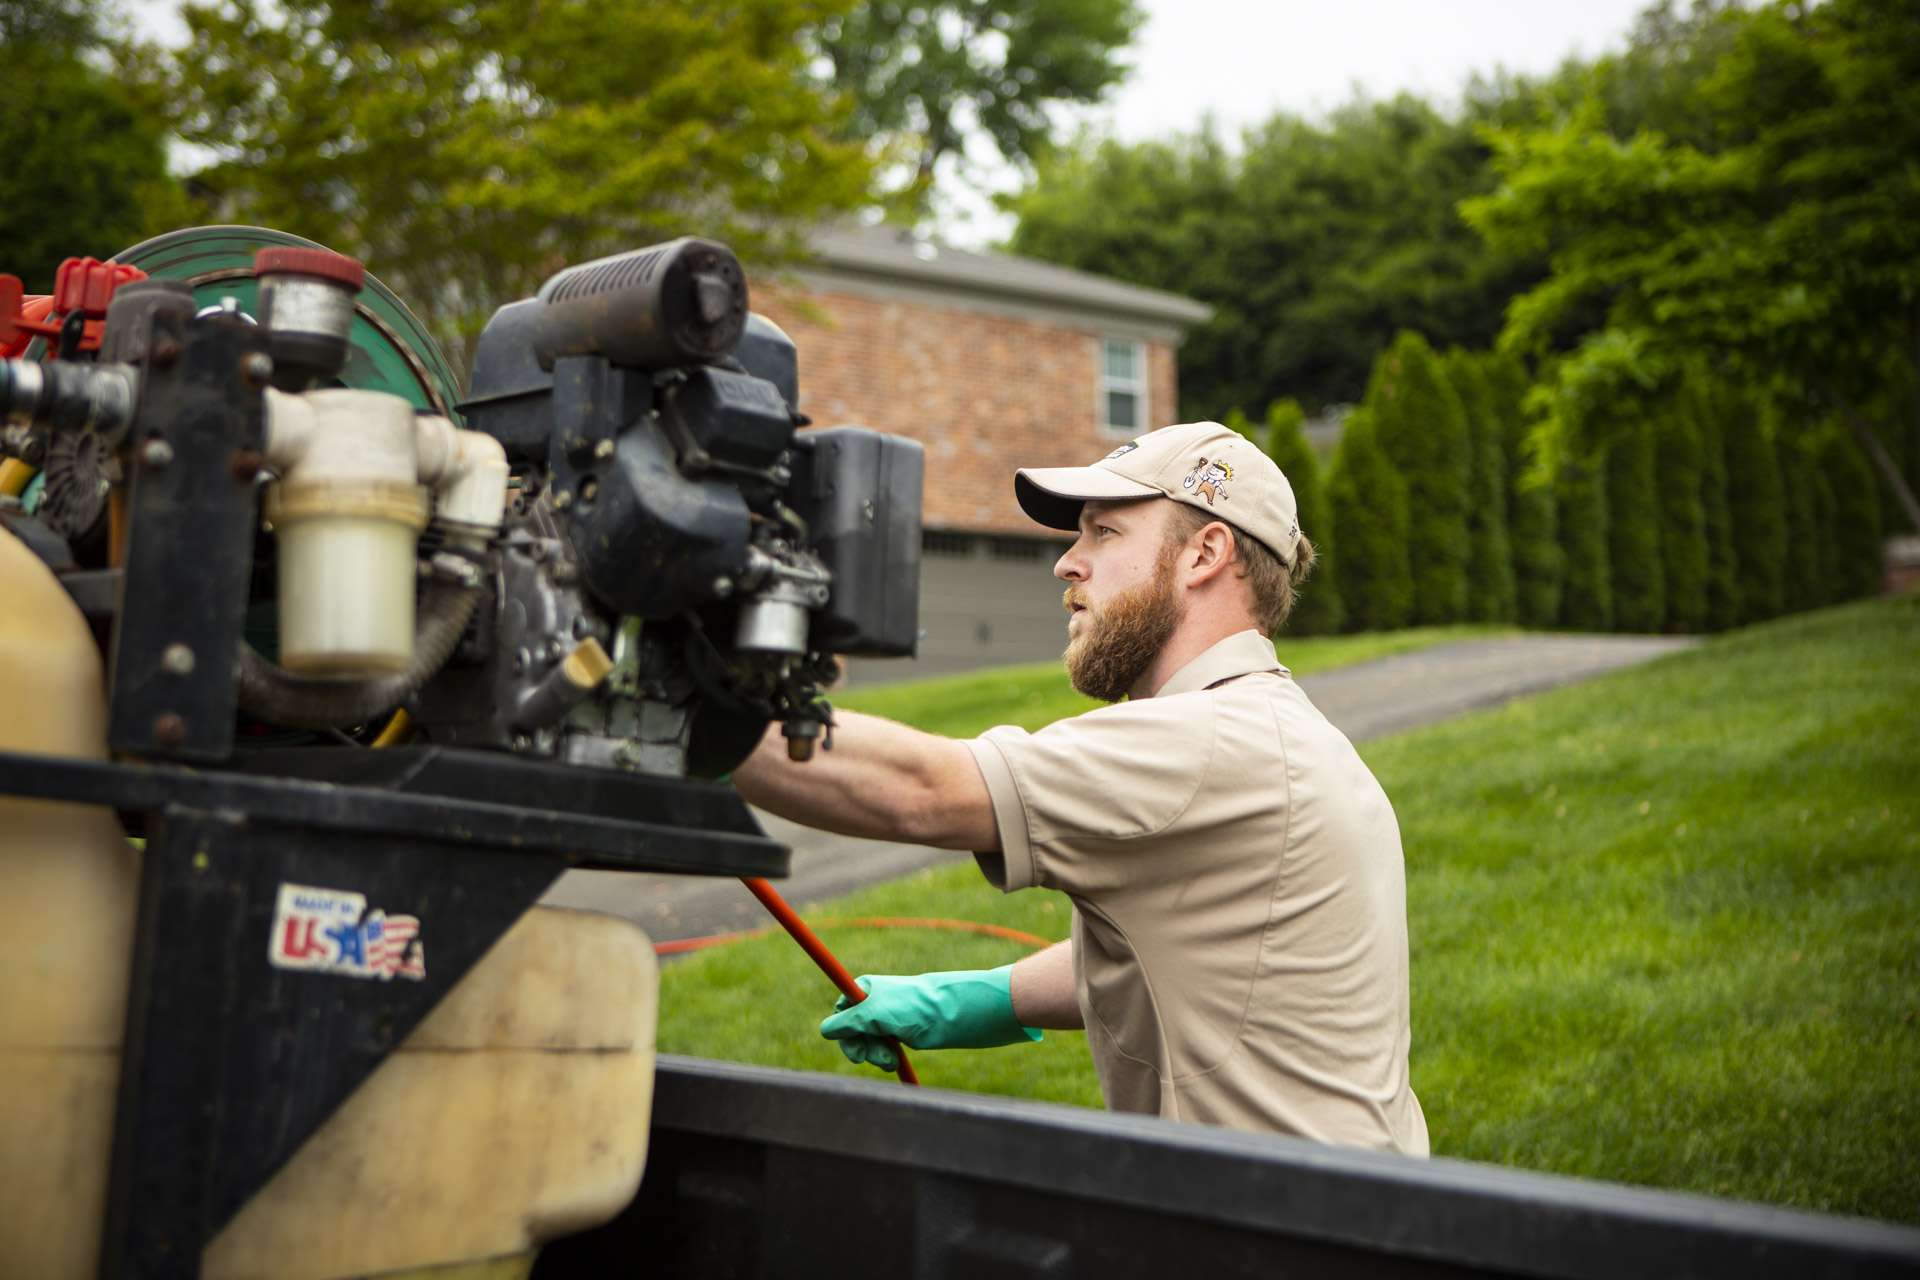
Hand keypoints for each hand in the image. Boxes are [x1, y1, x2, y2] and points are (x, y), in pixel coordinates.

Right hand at [819, 965, 1041, 1071]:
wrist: (960, 1013)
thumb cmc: (918, 1008)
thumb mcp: (876, 1013)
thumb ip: (848, 1022)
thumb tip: (825, 1029)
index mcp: (867, 988)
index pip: (841, 1009)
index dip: (843, 1028)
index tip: (853, 1038)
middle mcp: (877, 1002)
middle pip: (852, 1030)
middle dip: (859, 1046)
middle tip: (872, 1056)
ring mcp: (890, 1019)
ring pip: (868, 1043)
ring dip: (874, 1055)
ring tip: (891, 1058)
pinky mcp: (904, 1034)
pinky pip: (884, 1050)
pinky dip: (886, 1059)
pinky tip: (895, 1064)